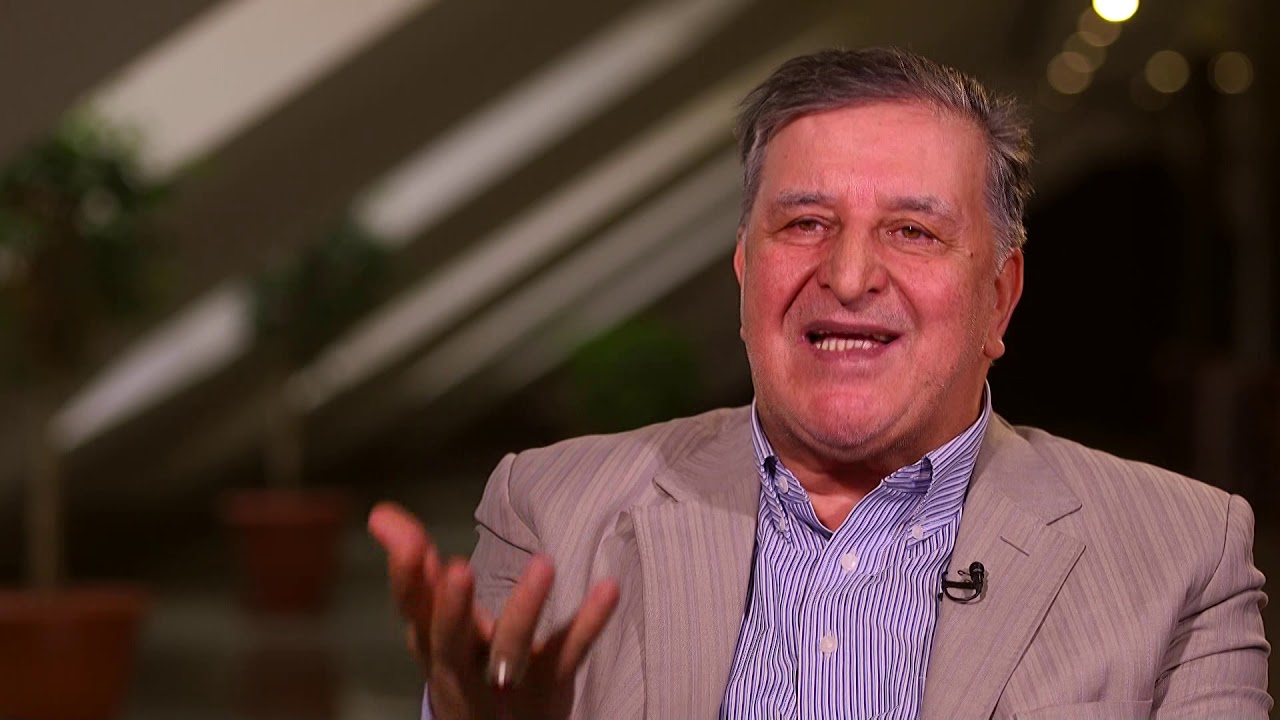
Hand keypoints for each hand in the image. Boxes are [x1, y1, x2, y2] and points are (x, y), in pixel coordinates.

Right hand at [368, 502, 619, 718]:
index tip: (411, 541)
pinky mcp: (550, 687)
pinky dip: (589, 622)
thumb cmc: (461, 663)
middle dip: (451, 607)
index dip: (406, 578)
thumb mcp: (433, 624)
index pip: (411, 610)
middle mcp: (462, 667)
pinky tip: (609, 587)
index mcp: (432, 643)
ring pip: (512, 649)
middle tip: (458, 568)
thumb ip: (416, 569)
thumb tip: (379, 513)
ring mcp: (507, 682)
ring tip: (544, 563)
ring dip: (526, 607)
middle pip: (449, 640)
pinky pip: (569, 653)